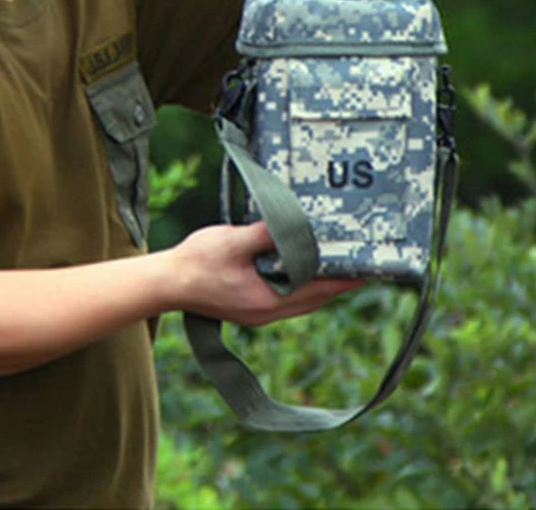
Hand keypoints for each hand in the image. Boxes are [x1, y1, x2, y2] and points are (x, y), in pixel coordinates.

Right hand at [169, 222, 363, 326]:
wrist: (165, 283)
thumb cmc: (195, 263)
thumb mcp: (232, 240)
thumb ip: (263, 234)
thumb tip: (291, 225)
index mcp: (268, 300)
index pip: (318, 290)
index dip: (345, 280)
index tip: (369, 270)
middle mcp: (268, 311)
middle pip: (315, 298)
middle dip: (338, 282)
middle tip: (362, 265)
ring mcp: (258, 311)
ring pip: (302, 300)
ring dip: (320, 284)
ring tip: (339, 266)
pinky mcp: (249, 306)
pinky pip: (286, 297)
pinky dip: (300, 284)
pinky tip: (300, 270)